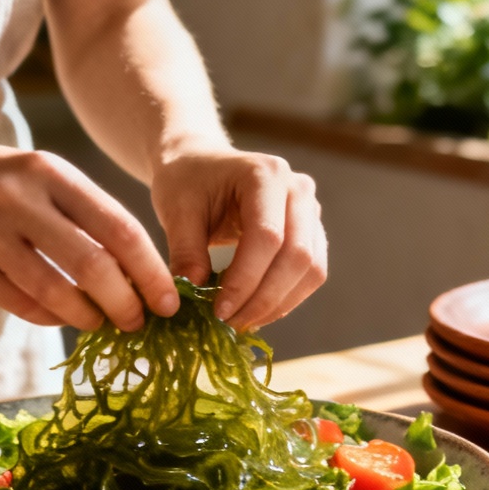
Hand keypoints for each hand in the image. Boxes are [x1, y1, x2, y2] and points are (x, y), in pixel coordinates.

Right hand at [0, 132, 177, 331]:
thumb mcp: (30, 173)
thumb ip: (77, 212)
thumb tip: (132, 270)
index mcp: (49, 170)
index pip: (120, 227)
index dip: (151, 271)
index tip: (169, 300)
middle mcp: (20, 198)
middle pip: (95, 263)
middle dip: (127, 302)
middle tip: (140, 323)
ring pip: (57, 290)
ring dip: (89, 317)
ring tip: (104, 326)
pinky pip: (19, 303)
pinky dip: (50, 317)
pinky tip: (63, 318)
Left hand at [150, 143, 327, 328]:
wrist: (200, 164)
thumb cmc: (186, 182)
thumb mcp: (176, 210)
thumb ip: (185, 251)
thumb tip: (192, 298)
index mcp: (266, 174)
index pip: (267, 237)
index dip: (246, 281)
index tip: (219, 311)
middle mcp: (298, 189)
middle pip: (298, 256)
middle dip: (264, 298)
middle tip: (230, 324)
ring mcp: (310, 210)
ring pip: (311, 270)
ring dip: (279, 304)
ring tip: (241, 322)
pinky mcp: (311, 232)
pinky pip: (310, 273)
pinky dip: (285, 298)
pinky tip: (255, 311)